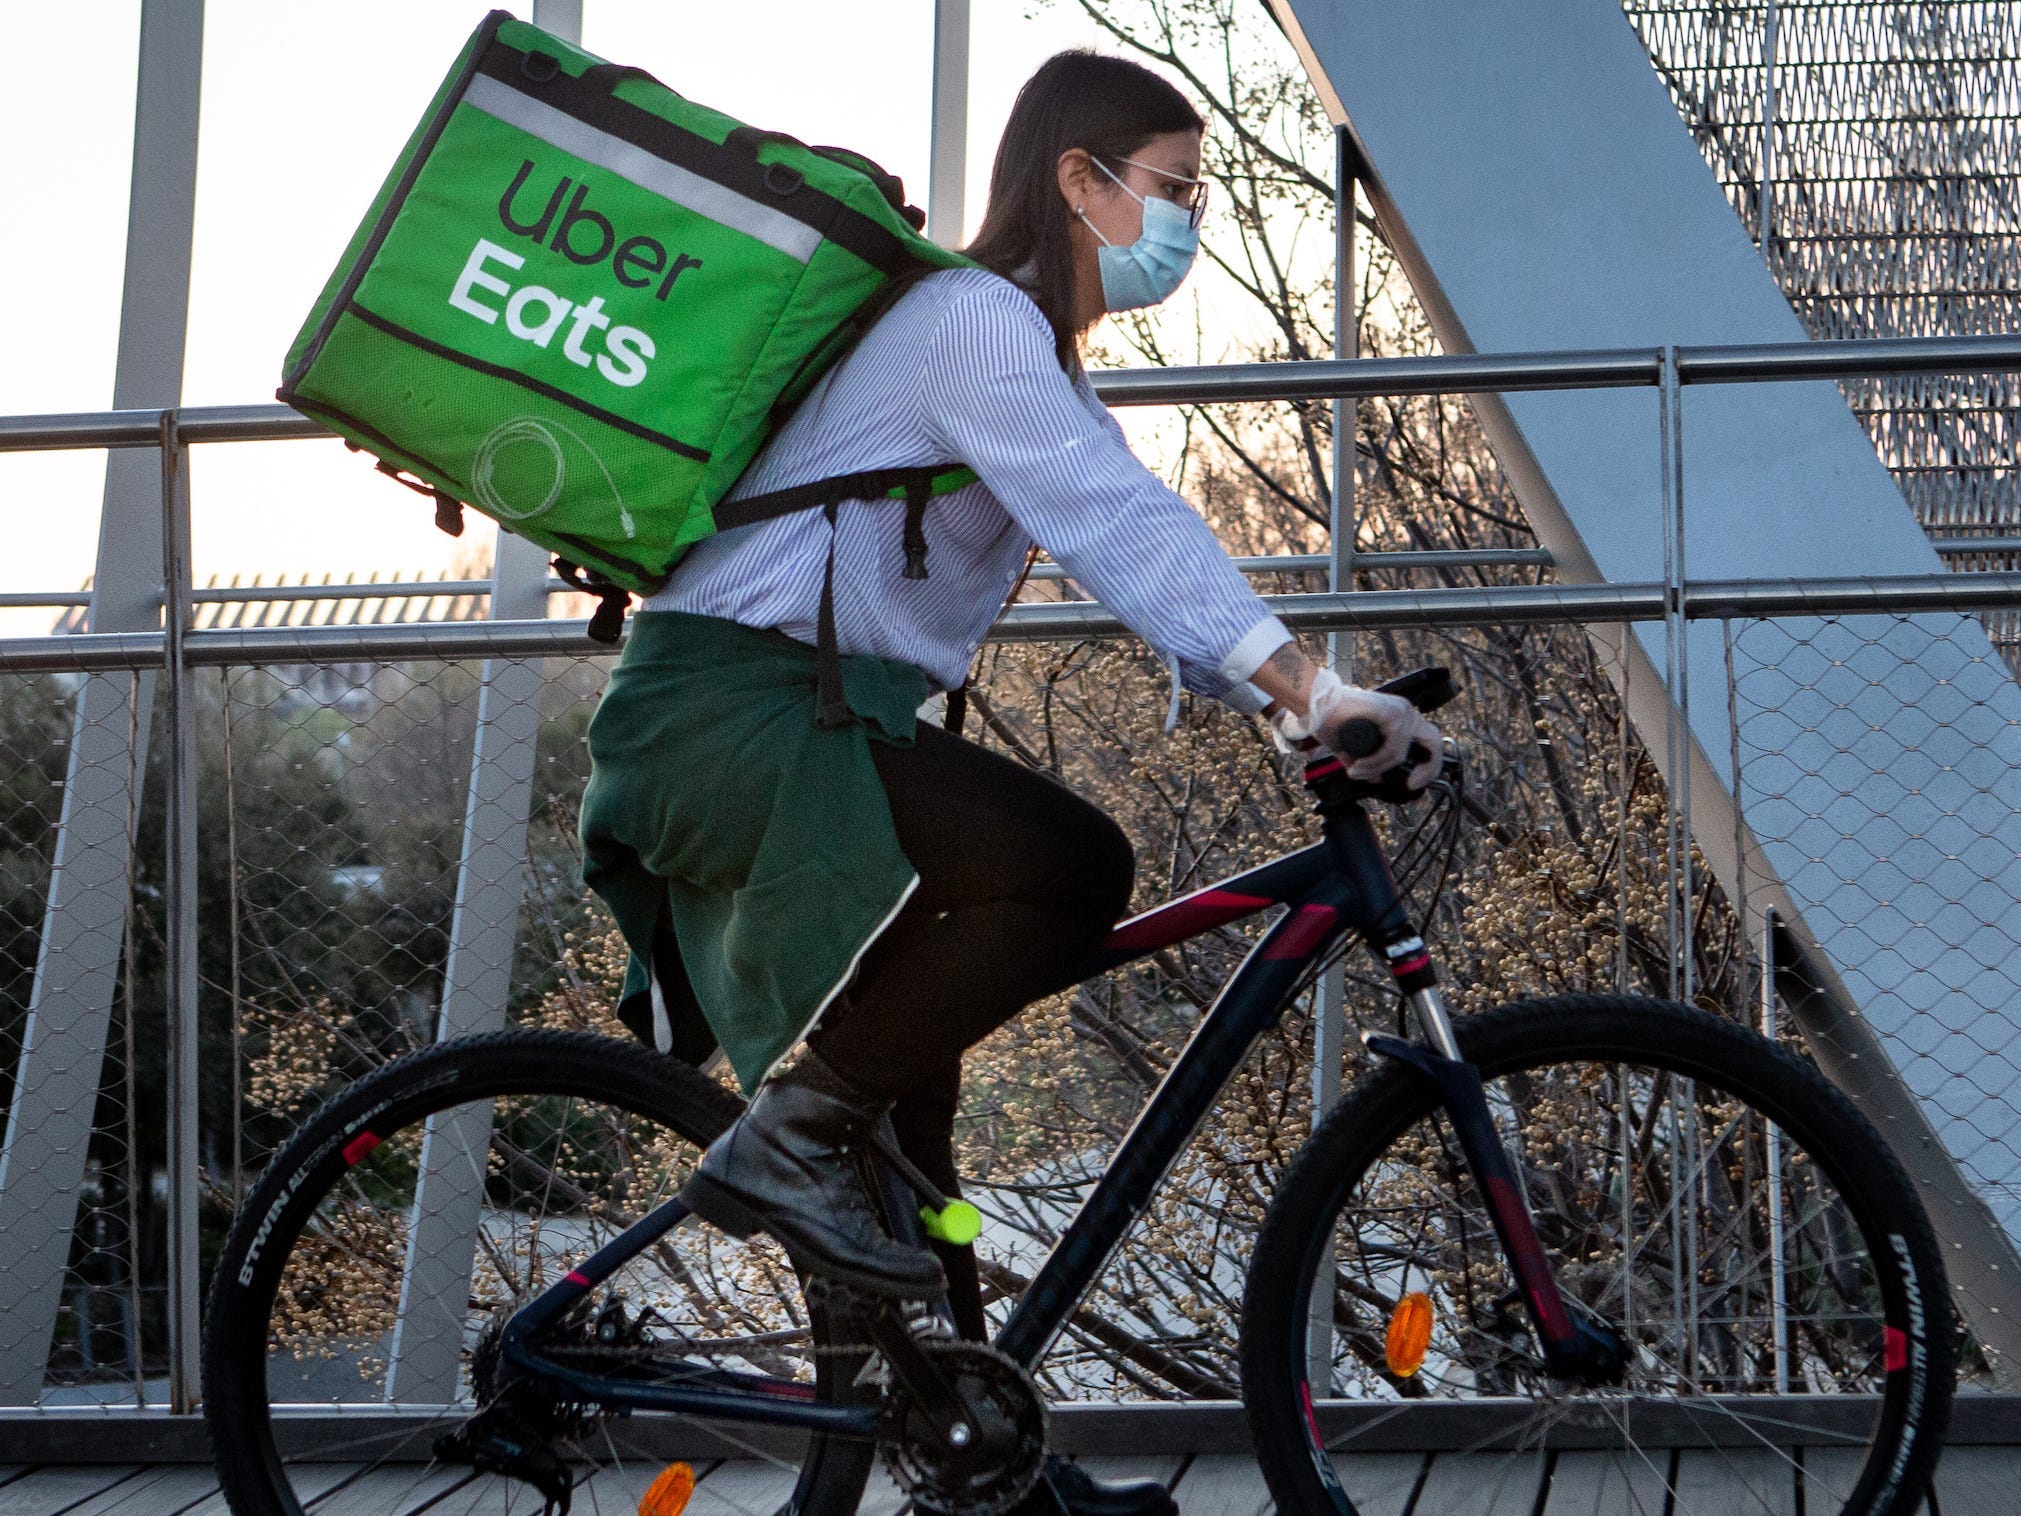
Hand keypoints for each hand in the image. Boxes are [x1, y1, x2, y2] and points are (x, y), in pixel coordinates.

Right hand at [1271, 668, 1443, 789]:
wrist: (1315, 705)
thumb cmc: (1332, 721)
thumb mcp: (1356, 748)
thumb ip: (1369, 762)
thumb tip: (1378, 779)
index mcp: (1401, 717)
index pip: (1429, 742)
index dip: (1428, 766)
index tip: (1413, 784)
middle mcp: (1405, 711)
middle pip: (1433, 742)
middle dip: (1426, 769)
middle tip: (1410, 784)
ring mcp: (1399, 710)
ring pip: (1400, 752)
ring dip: (1377, 768)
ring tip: (1356, 771)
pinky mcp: (1390, 712)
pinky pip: (1390, 747)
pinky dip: (1374, 761)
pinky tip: (1357, 765)